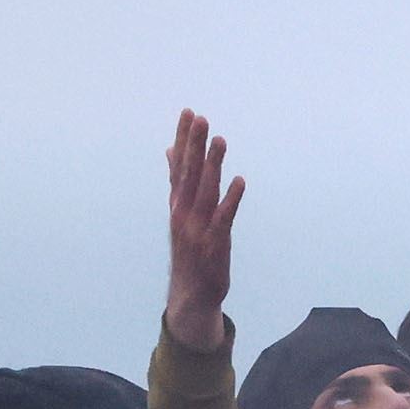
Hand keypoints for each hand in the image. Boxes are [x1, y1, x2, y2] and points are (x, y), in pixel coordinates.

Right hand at [165, 111, 243, 353]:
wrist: (190, 295)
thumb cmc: (189, 250)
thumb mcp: (179, 213)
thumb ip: (176, 181)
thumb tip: (169, 151)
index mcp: (177, 204)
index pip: (178, 165)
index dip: (183, 139)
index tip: (188, 113)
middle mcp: (183, 213)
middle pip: (189, 174)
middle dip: (194, 145)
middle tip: (199, 118)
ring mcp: (198, 228)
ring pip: (205, 191)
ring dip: (212, 165)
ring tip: (220, 140)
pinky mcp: (215, 243)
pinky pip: (224, 218)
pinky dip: (231, 199)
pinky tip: (239, 181)